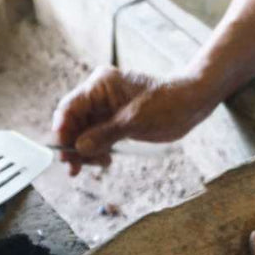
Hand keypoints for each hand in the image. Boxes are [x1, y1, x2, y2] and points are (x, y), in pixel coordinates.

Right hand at [50, 67, 211, 174]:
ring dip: (85, 151)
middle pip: (74, 122)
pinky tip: (105, 161)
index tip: (62, 151)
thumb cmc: (168, 103)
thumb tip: (79, 148)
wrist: (192, 103)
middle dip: (73, 145)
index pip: (70, 107)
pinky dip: (97, 150)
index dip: (62, 129)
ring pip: (84, 132)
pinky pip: (98, 137)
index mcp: (101, 85)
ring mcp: (107, 109)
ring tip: (95, 166)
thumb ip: (105, 134)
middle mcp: (100, 95)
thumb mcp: (135, 121)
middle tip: (74, 169)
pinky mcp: (116, 121)